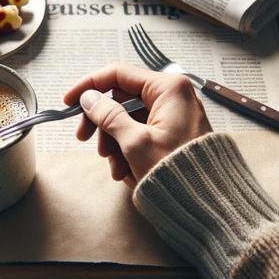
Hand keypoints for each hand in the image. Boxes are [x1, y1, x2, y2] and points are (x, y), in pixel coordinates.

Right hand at [63, 62, 211, 186]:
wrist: (208, 204)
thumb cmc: (179, 173)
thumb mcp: (135, 143)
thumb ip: (109, 116)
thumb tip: (89, 99)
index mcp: (169, 88)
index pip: (118, 73)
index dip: (90, 86)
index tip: (70, 101)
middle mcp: (173, 96)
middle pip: (122, 98)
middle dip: (102, 122)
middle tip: (85, 139)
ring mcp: (174, 114)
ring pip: (128, 118)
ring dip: (114, 141)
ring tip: (115, 166)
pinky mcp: (173, 132)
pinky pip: (141, 132)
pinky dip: (127, 149)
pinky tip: (125, 170)